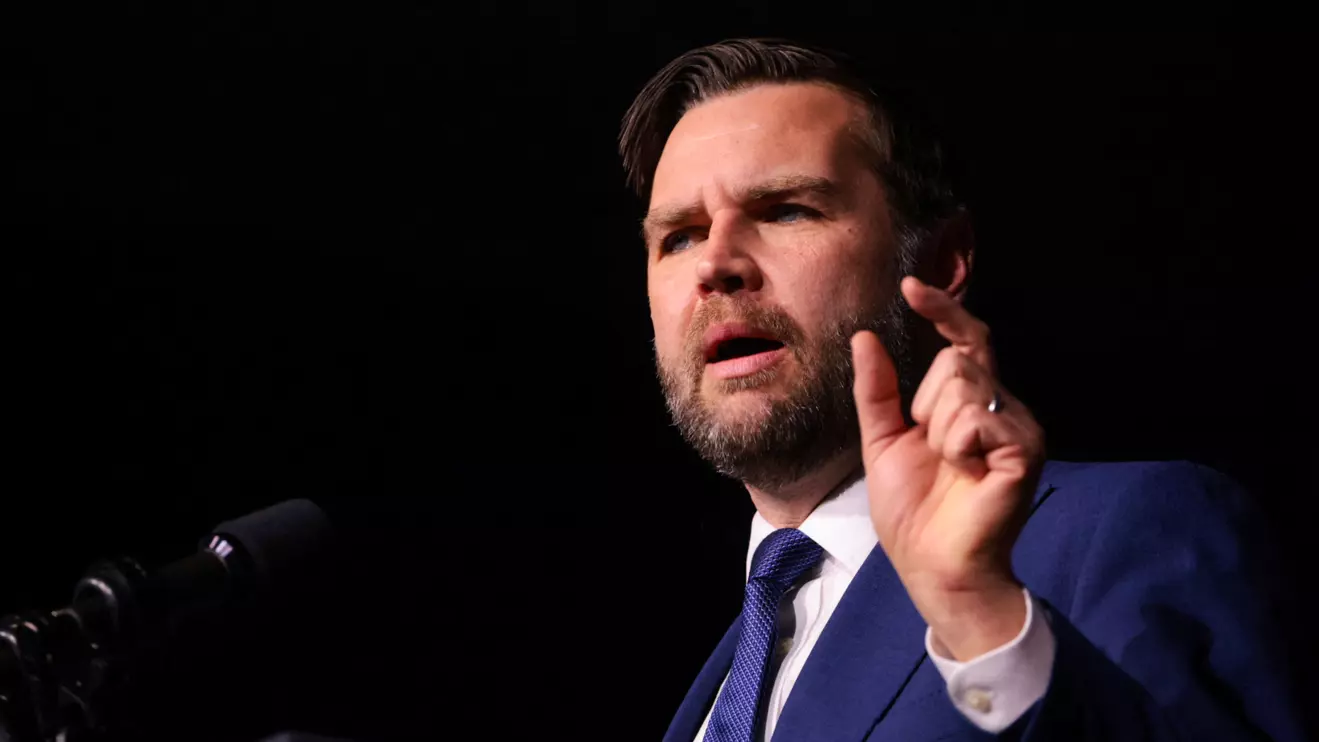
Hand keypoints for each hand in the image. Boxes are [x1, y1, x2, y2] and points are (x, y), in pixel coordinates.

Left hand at [851, 276, 1044, 660]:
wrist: (932, 565)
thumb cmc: (912, 510)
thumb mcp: (882, 440)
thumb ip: (877, 390)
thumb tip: (866, 336)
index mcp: (970, 404)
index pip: (964, 340)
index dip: (942, 310)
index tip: (911, 287)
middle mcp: (1001, 407)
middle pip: (956, 359)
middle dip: (924, 402)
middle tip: (932, 449)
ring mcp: (1019, 426)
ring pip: (963, 383)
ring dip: (937, 428)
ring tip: (951, 466)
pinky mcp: (1025, 449)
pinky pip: (975, 418)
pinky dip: (955, 445)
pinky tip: (965, 473)